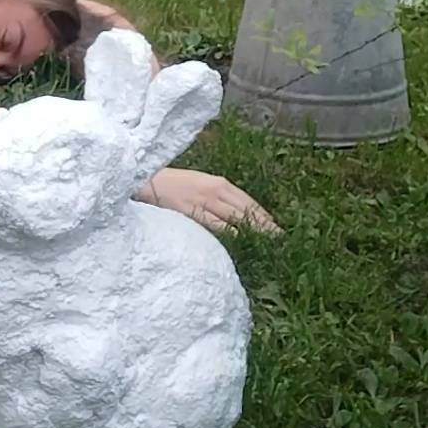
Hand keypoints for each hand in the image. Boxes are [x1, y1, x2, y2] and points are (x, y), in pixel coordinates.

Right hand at [137, 167, 281, 234]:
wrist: (144, 181)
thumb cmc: (170, 186)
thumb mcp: (198, 185)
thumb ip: (217, 197)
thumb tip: (236, 216)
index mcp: (218, 183)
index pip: (249, 202)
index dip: (266, 217)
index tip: (279, 231)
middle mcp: (215, 190)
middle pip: (248, 211)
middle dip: (267, 226)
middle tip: (283, 242)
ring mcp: (204, 202)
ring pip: (237, 219)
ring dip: (256, 232)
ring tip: (271, 246)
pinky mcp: (192, 213)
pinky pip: (218, 226)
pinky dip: (234, 235)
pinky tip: (245, 243)